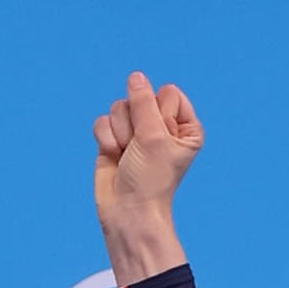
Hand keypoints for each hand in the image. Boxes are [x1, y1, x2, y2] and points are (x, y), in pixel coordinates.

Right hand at [92, 71, 201, 236]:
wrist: (128, 211)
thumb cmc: (150, 179)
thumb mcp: (153, 136)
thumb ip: (144, 102)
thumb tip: (135, 76)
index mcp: (185, 125)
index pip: (168, 92)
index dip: (159, 114)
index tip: (160, 140)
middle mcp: (161, 126)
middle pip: (140, 96)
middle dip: (136, 123)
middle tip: (141, 149)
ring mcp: (136, 132)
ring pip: (119, 107)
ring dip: (120, 134)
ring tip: (127, 155)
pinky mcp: (114, 139)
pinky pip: (103, 121)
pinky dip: (106, 139)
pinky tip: (114, 157)